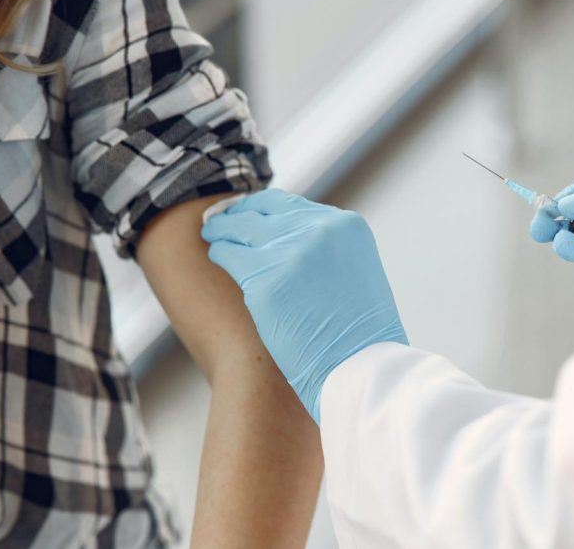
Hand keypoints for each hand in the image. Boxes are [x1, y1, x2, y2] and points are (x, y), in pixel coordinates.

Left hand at [201, 189, 406, 423]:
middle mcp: (320, 231)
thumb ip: (327, 249)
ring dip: (223, 231)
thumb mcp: (355, 273)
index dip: (263, 209)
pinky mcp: (265, 282)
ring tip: (212, 235)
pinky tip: (216, 256)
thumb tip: (288, 239)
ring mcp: (291, 254)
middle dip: (238, 215)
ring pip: (240, 229)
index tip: (248, 214)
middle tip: (220, 221)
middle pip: (262, 211)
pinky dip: (219, 253)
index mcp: (347, 226)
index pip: (290, 204)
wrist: (361, 370)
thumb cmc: (360, 335)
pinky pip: (228, 255)